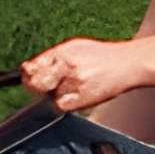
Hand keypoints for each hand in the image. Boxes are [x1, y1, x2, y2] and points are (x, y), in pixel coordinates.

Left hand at [21, 37, 143, 113]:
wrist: (128, 63)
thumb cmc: (102, 56)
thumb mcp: (75, 46)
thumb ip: (52, 57)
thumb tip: (29, 67)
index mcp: (62, 52)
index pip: (32, 67)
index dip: (26, 74)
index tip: (26, 76)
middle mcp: (66, 66)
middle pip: (35, 83)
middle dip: (35, 86)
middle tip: (45, 86)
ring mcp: (73, 83)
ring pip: (49, 97)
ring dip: (54, 95)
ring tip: (72, 86)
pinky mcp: (81, 98)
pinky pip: (61, 107)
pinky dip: (65, 103)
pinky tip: (77, 95)